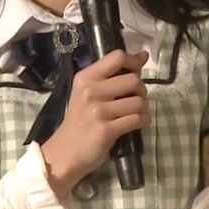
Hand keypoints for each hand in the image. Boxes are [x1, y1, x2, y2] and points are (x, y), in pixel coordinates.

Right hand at [40, 49, 148, 198]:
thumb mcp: (89, 92)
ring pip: (139, 101)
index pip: (117, 56)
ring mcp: (98, 111)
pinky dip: (143, 121)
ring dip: (143, 108)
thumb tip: (144, 56)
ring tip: (134, 114)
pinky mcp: (106, 129)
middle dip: (141, 90)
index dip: (134, 62)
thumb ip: (114, 74)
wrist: (65, 153)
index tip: (137, 72)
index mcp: (86, 77)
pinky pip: (137, 119)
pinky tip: (136, 123)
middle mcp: (91, 91)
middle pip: (133, 80)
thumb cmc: (80, 121)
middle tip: (133, 99)